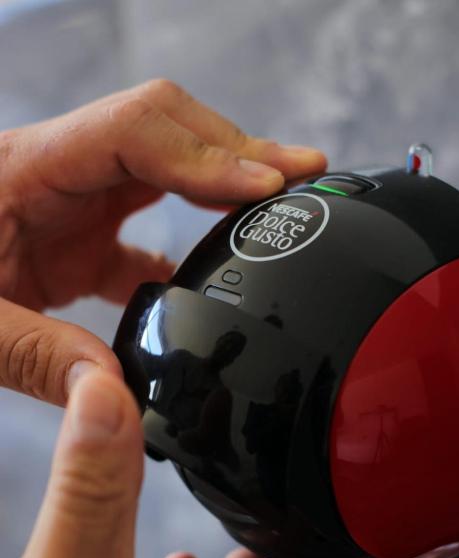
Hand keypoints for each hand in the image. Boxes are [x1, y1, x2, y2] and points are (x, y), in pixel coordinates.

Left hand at [0, 79, 325, 404]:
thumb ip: (35, 355)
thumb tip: (113, 392)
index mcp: (26, 171)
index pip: (134, 133)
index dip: (207, 152)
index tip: (265, 184)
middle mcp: (59, 175)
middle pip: (166, 134)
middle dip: (236, 150)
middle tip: (299, 176)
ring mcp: (72, 206)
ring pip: (166, 175)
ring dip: (225, 187)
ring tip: (281, 206)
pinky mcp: (78, 241)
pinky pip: (147, 236)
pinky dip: (188, 252)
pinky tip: (216, 278)